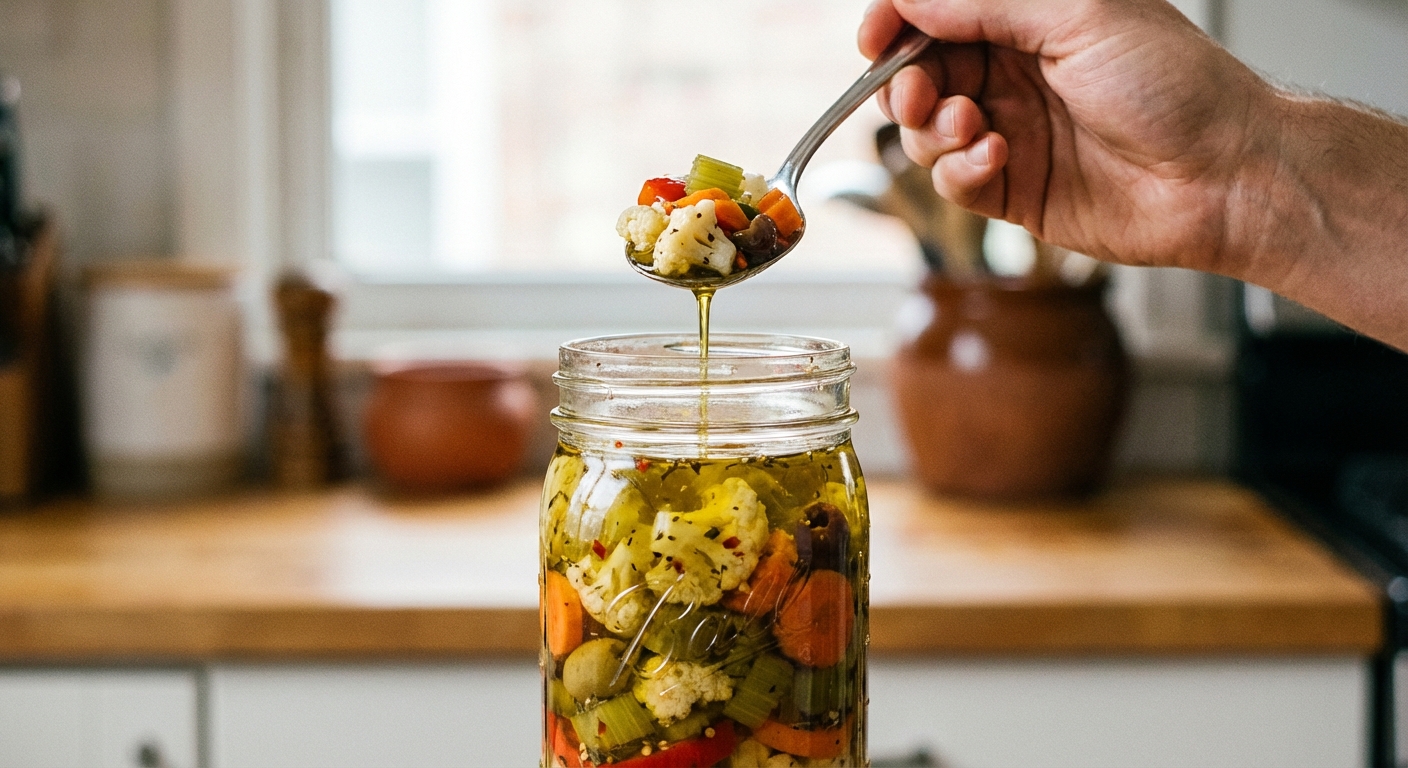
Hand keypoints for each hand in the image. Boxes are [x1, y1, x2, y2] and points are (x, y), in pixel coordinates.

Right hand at [859, 0, 1275, 274]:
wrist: (1225, 177)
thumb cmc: (1177, 86)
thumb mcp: (1077, 15)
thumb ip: (984, 3)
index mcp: (1032, 20)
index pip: (940, 15)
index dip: (899, 23)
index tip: (876, 37)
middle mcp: (1016, 75)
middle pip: (921, 74)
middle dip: (906, 84)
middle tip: (913, 93)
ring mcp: (1011, 134)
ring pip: (926, 132)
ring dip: (931, 129)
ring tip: (969, 126)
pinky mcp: (1013, 193)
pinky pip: (952, 182)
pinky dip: (959, 170)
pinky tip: (994, 158)